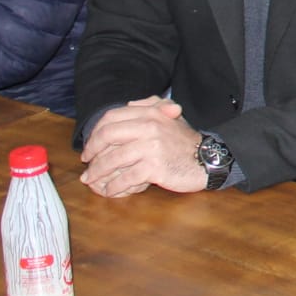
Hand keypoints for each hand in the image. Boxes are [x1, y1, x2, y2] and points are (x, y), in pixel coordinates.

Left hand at [79, 96, 206, 196]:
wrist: (208, 159)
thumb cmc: (185, 141)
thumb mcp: (170, 117)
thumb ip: (151, 106)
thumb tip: (129, 105)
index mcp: (150, 113)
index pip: (111, 117)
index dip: (95, 132)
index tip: (90, 145)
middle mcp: (150, 126)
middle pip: (108, 135)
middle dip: (92, 151)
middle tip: (86, 162)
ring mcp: (152, 147)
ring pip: (113, 159)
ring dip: (98, 172)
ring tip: (91, 180)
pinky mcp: (155, 167)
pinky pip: (126, 177)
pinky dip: (114, 186)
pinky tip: (110, 190)